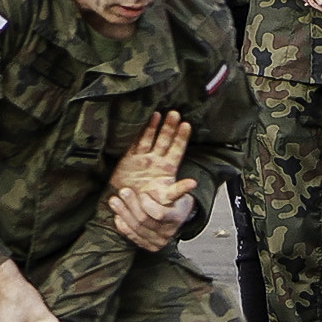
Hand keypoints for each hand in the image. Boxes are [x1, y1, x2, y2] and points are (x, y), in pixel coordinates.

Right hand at [104, 113, 193, 249]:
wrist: (128, 207)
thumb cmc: (149, 204)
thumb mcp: (166, 199)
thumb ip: (179, 190)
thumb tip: (194, 183)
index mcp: (167, 168)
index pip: (177, 150)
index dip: (181, 138)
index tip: (186, 125)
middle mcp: (156, 160)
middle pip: (165, 140)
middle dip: (170, 127)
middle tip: (175, 113)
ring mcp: (143, 158)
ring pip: (151, 138)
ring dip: (155, 126)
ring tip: (160, 114)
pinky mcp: (129, 159)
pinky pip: (135, 142)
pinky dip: (139, 132)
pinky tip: (142, 121)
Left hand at [112, 182, 194, 250]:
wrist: (175, 218)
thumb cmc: (174, 201)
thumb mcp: (178, 192)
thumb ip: (181, 185)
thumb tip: (190, 176)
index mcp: (177, 217)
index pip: (159, 214)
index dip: (147, 203)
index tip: (142, 193)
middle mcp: (169, 232)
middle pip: (144, 220)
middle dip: (131, 204)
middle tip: (123, 191)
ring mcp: (159, 241)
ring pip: (136, 228)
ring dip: (123, 213)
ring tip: (114, 201)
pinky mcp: (150, 246)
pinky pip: (133, 237)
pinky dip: (123, 226)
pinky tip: (118, 216)